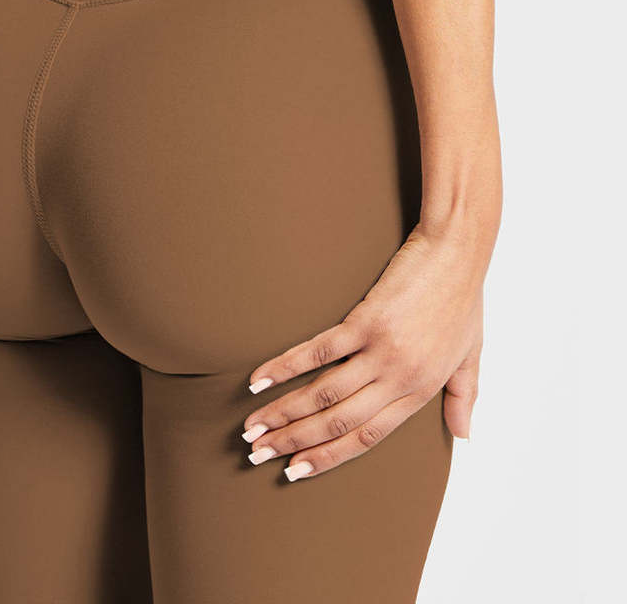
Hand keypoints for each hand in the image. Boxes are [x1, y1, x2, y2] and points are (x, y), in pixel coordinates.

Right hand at [243, 223, 489, 479]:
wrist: (457, 251)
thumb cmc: (463, 298)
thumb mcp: (470, 354)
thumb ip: (464, 396)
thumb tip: (465, 435)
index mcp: (420, 392)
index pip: (366, 438)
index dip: (326, 457)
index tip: (294, 470)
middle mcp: (399, 379)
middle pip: (337, 422)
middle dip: (292, 442)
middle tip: (256, 453)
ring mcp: (381, 351)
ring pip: (323, 394)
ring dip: (282, 413)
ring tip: (251, 426)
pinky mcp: (366, 322)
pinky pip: (318, 351)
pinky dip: (285, 367)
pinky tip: (259, 379)